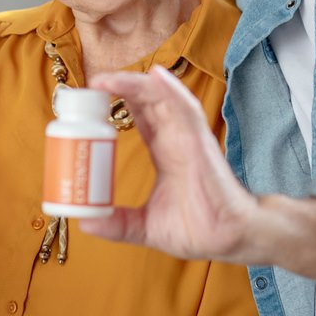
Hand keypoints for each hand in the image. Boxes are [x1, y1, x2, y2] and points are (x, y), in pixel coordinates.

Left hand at [79, 67, 260, 261]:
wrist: (229, 239)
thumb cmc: (198, 229)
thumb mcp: (146, 226)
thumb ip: (119, 223)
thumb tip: (86, 222)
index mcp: (166, 152)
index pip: (141, 118)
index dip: (119, 104)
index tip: (92, 100)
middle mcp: (176, 139)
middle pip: (147, 102)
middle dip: (122, 88)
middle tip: (93, 84)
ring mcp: (189, 137)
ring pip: (162, 98)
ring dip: (136, 85)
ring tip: (107, 79)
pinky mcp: (201, 141)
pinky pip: (186, 108)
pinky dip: (171, 90)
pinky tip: (155, 76)